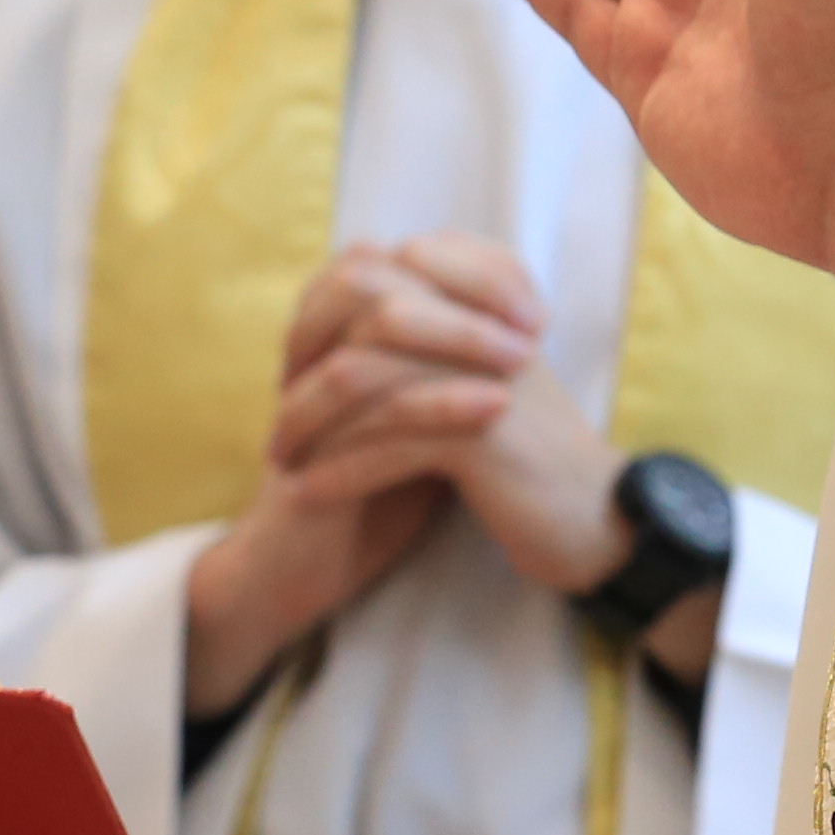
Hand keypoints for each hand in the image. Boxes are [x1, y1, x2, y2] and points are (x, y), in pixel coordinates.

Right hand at [183, 232, 542, 721]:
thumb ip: (446, 365)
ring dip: (456, 338)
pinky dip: (438, 401)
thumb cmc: (375, 491)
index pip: (397, 261)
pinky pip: (369, 412)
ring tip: (524, 359)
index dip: (466, 270)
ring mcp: (302, 400)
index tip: (532, 301)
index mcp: (337, 336)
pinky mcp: (304, 455)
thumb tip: (513, 317)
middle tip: (532, 326)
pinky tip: (496, 407)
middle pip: (375, 276)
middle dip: (459, 291)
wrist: (309, 573)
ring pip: (373, 334)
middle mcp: (311, 356)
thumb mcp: (420, 417)